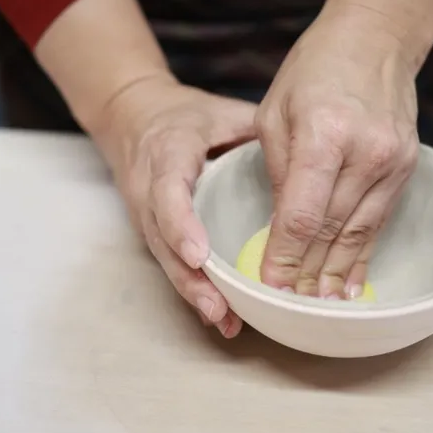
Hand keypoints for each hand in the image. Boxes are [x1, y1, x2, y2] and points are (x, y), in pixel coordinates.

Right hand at [95, 78, 256, 337]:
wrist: (130, 116)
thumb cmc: (181, 115)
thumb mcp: (218, 111)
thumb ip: (254, 129)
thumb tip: (303, 151)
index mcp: (165, 156)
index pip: (168, 194)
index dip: (181, 227)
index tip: (201, 256)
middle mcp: (148, 191)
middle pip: (163, 242)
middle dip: (190, 279)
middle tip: (219, 309)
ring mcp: (145, 216)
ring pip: (165, 260)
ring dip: (193, 293)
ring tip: (224, 320)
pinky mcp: (151, 232)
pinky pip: (169, 264)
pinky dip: (192, 290)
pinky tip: (220, 316)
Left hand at [255, 12, 419, 299]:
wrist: (376, 39)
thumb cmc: (314, 70)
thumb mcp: (275, 113)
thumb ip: (278, 173)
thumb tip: (279, 228)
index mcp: (325, 134)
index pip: (302, 215)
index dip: (285, 258)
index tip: (270, 287)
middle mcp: (365, 153)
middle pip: (332, 231)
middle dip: (308, 276)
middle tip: (289, 311)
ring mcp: (392, 162)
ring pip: (358, 234)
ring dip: (336, 274)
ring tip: (319, 309)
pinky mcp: (406, 168)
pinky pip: (378, 222)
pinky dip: (362, 255)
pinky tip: (351, 283)